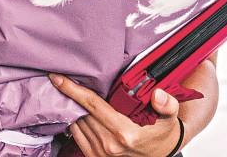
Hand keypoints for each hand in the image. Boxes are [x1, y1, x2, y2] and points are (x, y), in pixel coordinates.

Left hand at [50, 74, 182, 156]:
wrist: (161, 154)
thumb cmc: (161, 133)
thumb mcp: (169, 118)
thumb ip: (168, 105)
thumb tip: (158, 94)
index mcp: (125, 133)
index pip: (92, 105)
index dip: (73, 90)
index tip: (57, 78)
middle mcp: (109, 145)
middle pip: (82, 113)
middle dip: (70, 96)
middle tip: (62, 79)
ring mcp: (101, 154)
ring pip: (77, 124)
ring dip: (72, 109)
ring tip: (69, 94)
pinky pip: (77, 136)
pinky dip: (74, 122)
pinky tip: (77, 111)